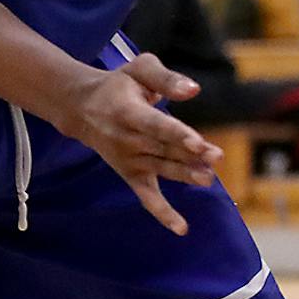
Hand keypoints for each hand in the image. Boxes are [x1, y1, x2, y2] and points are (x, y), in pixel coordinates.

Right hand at [52, 55, 221, 235]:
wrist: (82, 108)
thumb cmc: (120, 85)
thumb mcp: (139, 69)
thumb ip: (166, 78)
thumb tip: (194, 90)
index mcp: (129, 112)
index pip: (157, 126)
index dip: (179, 135)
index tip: (200, 143)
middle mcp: (127, 139)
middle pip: (164, 149)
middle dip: (191, 155)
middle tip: (216, 158)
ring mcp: (129, 160)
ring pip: (161, 169)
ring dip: (185, 175)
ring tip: (208, 180)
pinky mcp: (131, 174)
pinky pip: (146, 196)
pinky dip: (162, 213)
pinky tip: (182, 229)